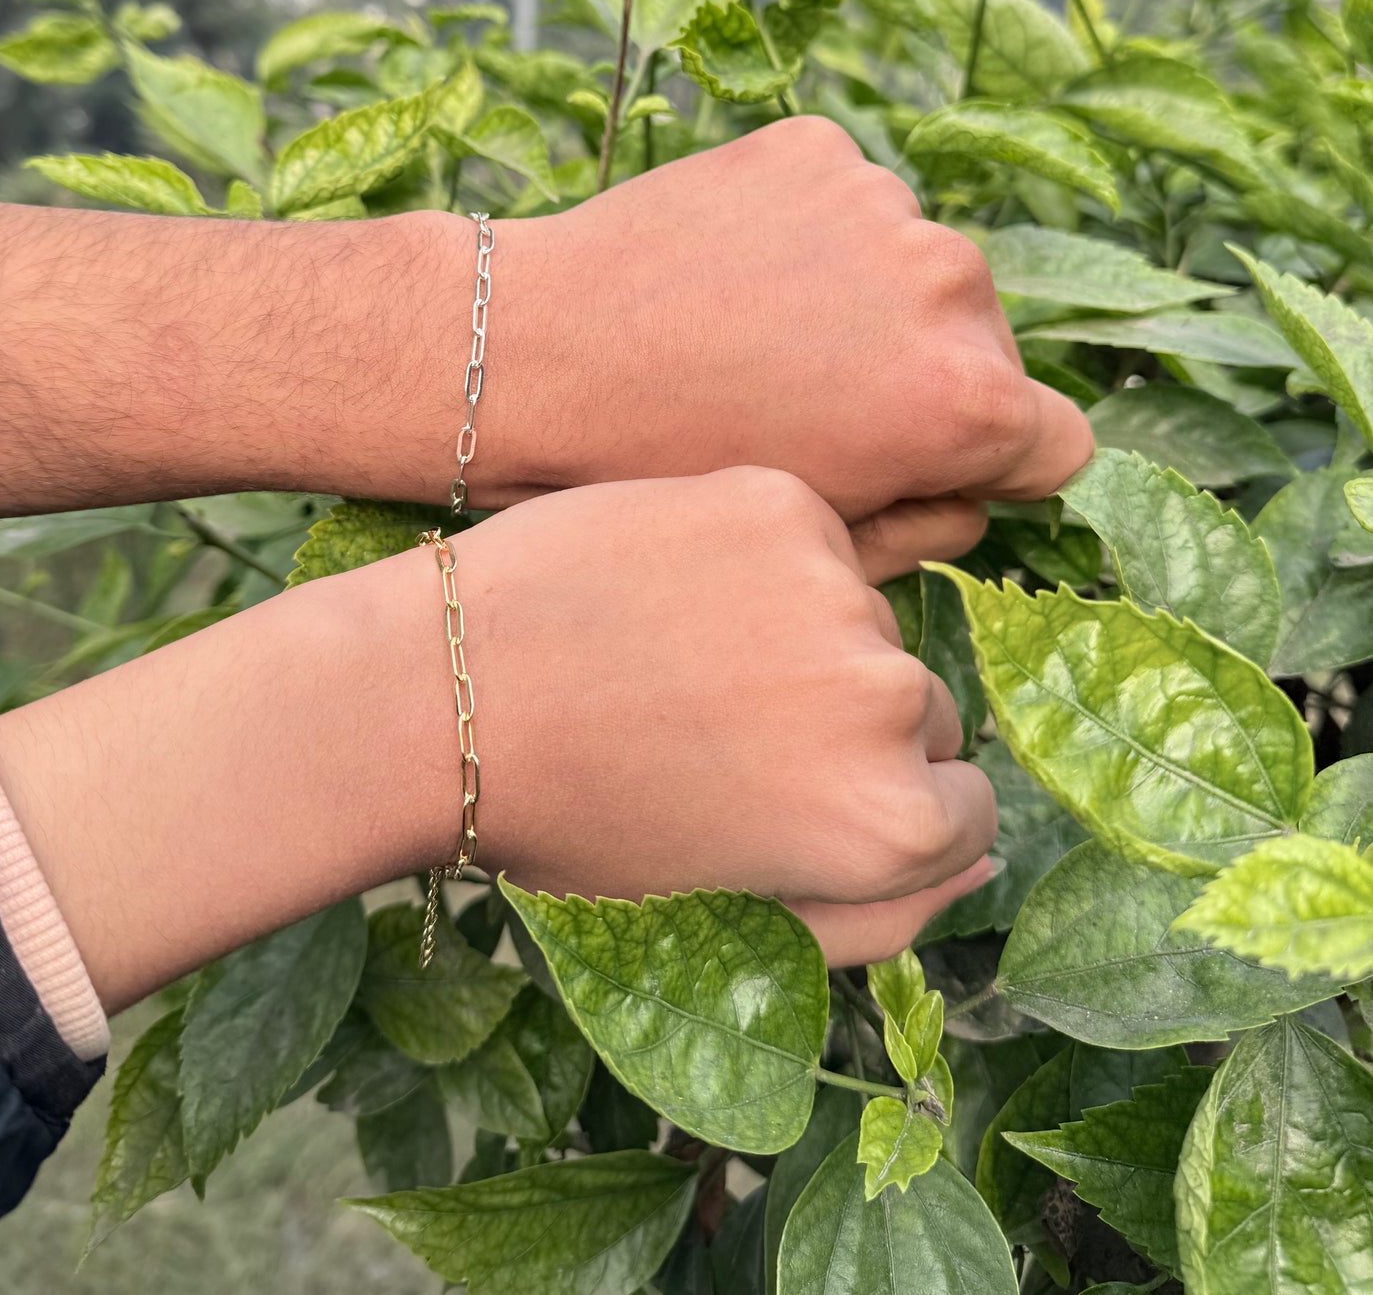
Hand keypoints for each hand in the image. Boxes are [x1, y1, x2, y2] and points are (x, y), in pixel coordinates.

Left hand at [346, 466, 998, 967]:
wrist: (442, 695)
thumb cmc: (581, 825)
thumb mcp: (738, 915)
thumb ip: (878, 912)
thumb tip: (974, 860)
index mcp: (890, 826)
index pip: (963, 809)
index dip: (873, 807)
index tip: (794, 795)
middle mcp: (889, 702)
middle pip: (918, 709)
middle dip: (844, 724)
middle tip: (719, 731)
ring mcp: (839, 590)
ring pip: (860, 619)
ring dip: (802, 635)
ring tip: (681, 658)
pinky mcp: (782, 501)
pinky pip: (810, 539)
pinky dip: (759, 560)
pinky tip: (670, 589)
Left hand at [480, 116, 1092, 567]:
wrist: (535, 352)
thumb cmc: (668, 469)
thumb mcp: (818, 536)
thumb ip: (934, 521)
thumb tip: (980, 484)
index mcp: (966, 400)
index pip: (1057, 442)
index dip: (988, 467)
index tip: (914, 465)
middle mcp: (950, 285)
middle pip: (987, 347)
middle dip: (925, 378)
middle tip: (811, 406)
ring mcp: (884, 203)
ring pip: (916, 270)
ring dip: (868, 300)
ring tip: (758, 338)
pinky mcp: (819, 148)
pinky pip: (851, 204)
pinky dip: (811, 234)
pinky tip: (732, 275)